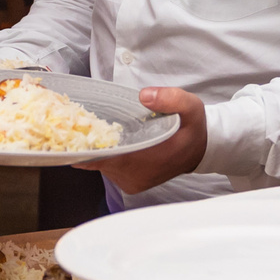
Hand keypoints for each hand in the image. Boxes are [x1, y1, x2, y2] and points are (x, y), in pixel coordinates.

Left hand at [82, 88, 205, 195]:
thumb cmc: (192, 128)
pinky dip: (104, 154)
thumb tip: (144, 96)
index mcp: (145, 161)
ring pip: (100, 165)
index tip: (78, 128)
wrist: (200, 150)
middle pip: (96, 161)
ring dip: (96, 147)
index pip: (103, 158)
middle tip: (84, 120)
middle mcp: (134, 176)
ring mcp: (130, 182)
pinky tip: (110, 139)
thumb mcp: (190, 106)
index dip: (86, 144)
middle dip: (89, 141)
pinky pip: (107, 169)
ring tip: (99, 128)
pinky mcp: (129, 184)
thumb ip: (171, 98)